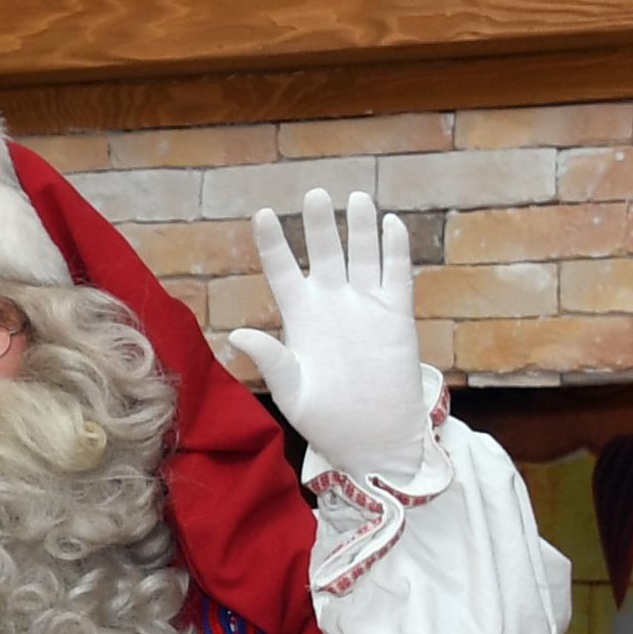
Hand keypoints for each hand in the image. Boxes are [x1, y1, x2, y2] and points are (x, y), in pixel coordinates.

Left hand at [232, 187, 435, 488]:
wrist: (372, 439)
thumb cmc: (325, 419)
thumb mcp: (291, 391)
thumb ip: (270, 359)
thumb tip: (236, 334)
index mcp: (299, 317)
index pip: (282, 270)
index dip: (273, 242)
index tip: (262, 214)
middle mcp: (331, 303)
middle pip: (324, 252)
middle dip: (319, 224)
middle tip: (316, 193)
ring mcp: (364, 305)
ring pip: (361, 254)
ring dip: (358, 227)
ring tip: (354, 197)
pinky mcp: (396, 315)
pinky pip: (395, 274)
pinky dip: (394, 249)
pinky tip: (389, 224)